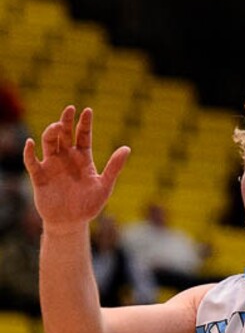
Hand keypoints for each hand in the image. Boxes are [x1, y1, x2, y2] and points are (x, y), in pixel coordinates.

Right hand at [24, 106, 129, 231]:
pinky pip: (32, 162)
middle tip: (70, 109)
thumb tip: (127, 148)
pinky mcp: (39, 177)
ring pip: (49, 143)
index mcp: (83, 157)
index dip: (84, 123)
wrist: (70, 223)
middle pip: (65, 134)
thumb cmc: (89, 205)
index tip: (87, 110)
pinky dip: (30, 152)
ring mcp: (52, 165)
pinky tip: (31, 143)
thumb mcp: (105, 186)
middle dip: (66, 121)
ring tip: (56, 126)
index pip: (83, 135)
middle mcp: (67, 157)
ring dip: (51, 132)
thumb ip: (114, 167)